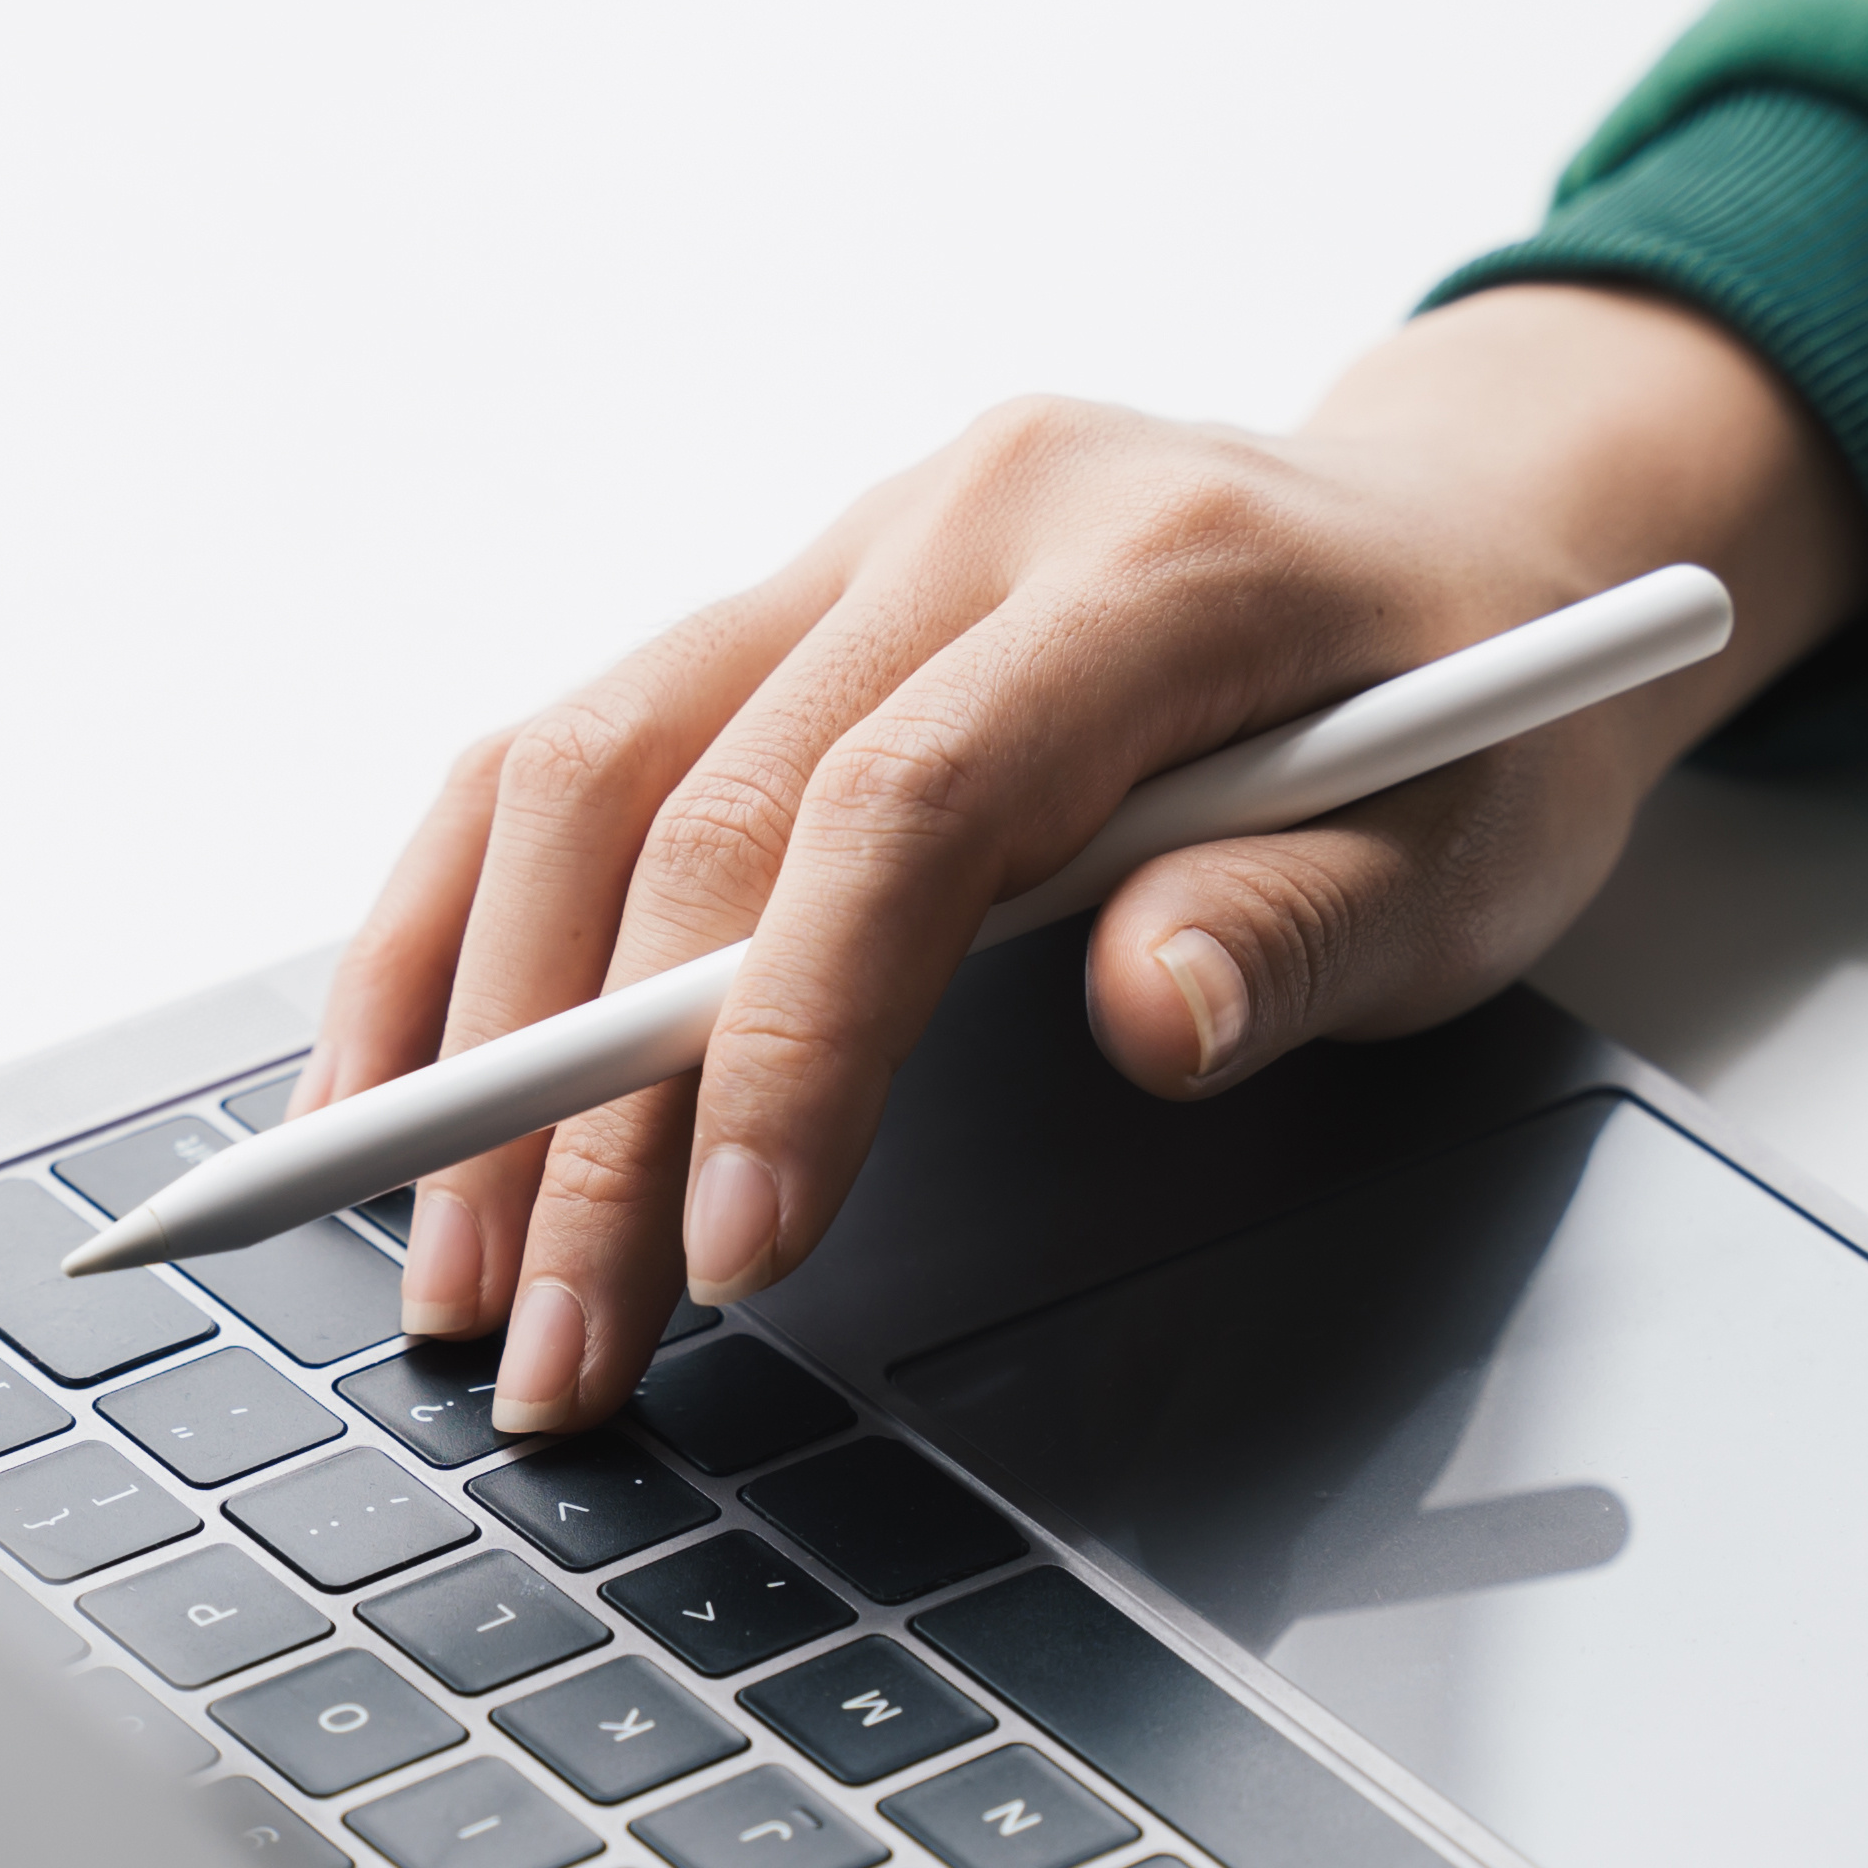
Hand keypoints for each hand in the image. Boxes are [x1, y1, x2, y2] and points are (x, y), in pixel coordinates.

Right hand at [312, 282, 1867, 1432]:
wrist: (1472, 539)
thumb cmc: (1478, 724)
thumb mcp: (1473, 851)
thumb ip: (1307, 931)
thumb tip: (1155, 1016)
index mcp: (1147, 562)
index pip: (901, 802)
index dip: (791, 1034)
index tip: (734, 1252)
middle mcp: (958, 519)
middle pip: (695, 808)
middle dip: (588, 1110)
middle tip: (548, 1348)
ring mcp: (839, 546)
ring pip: (568, 770)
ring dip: (468, 1033)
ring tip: (442, 1262)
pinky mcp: (761, 611)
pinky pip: (552, 758)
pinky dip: (446, 932)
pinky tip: (389, 1090)